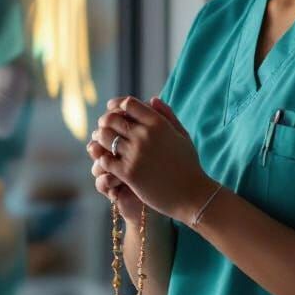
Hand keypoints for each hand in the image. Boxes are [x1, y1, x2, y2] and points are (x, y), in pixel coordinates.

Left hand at [86, 95, 213, 225]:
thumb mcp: (182, 135)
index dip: (117, 105)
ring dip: (101, 139)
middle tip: (105, 128)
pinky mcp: (129, 173)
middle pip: (111, 118)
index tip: (113, 111)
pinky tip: (109, 161)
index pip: (128, 103)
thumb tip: (152, 99)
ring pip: (104, 137)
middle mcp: (145, 135)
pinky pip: (105, 159)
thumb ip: (167, 115)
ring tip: (104, 144)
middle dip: (105, 121)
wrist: (192, 195)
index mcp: (158, 123)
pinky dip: (103, 158)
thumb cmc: (189, 165)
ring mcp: (135, 154)